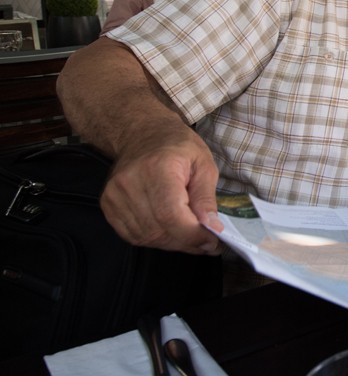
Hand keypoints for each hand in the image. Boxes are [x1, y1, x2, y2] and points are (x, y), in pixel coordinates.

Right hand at [100, 128, 222, 254]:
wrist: (141, 133)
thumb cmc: (177, 146)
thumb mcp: (204, 165)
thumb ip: (206, 198)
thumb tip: (212, 228)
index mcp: (157, 169)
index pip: (171, 215)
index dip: (192, 235)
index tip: (212, 241)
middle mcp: (130, 184)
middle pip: (158, 230)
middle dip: (186, 242)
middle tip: (206, 241)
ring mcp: (114, 196)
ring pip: (146, 237)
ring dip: (172, 242)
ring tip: (189, 234)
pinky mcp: (108, 205)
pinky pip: (133, 235)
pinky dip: (155, 239)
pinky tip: (169, 230)